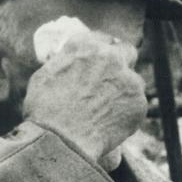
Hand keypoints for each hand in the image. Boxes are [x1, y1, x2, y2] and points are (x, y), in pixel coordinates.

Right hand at [23, 29, 146, 164]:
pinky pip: (138, 106)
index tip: (102, 65)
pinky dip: (129, 115)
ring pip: (135, 82)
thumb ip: (63, 65)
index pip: (103, 40)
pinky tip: (114, 127)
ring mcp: (127, 78)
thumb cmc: (45, 114)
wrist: (62, 141)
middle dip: (122, 65)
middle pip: (126, 52)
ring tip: (110, 113)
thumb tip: (68, 66)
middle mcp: (109, 56)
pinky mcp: (138, 102)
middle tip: (114, 84)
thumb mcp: (43, 77)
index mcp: (85, 46)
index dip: (103, 54)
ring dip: (126, 93)